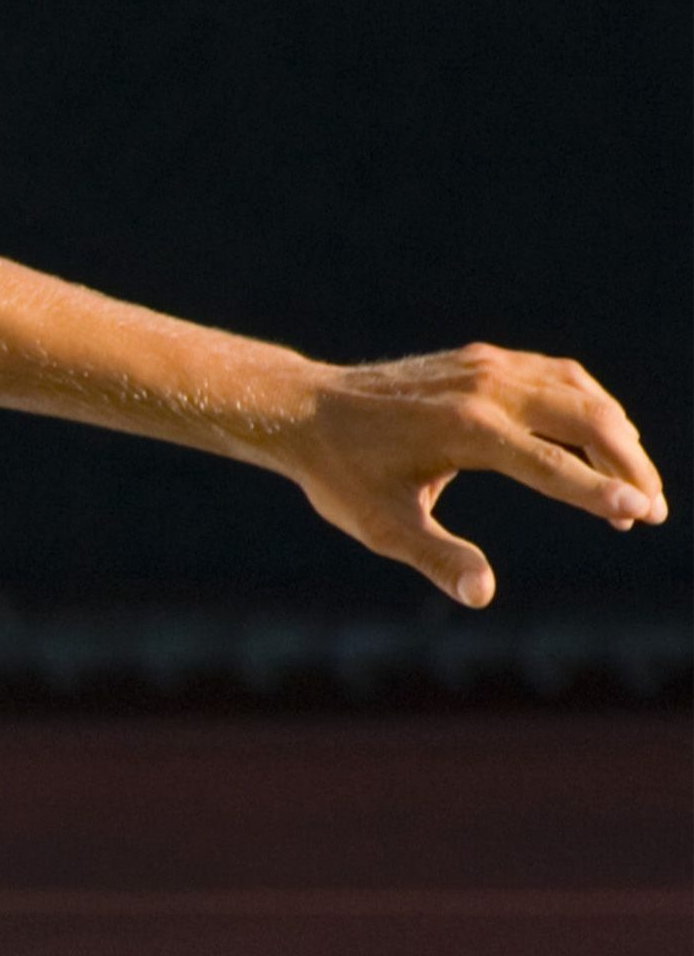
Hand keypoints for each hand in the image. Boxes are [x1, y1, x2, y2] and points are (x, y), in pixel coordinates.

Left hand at [267, 344, 664, 605]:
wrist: (303, 408)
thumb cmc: (340, 473)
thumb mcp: (380, 526)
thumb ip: (437, 558)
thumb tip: (483, 595)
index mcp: (463, 429)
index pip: (552, 464)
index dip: (600, 492)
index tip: (643, 516)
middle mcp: (483, 389)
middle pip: (587, 420)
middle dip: (629, 466)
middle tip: (652, 512)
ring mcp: (487, 367)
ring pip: (580, 395)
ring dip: (617, 437)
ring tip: (633, 488)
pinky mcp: (485, 360)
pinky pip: (558, 377)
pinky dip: (591, 407)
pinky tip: (603, 441)